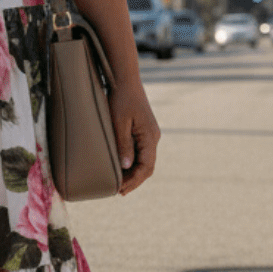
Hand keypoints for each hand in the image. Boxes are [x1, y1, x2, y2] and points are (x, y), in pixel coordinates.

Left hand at [110, 79, 159, 195]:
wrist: (125, 79)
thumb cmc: (120, 99)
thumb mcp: (119, 123)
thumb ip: (123, 145)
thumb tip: (126, 167)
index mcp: (150, 137)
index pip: (146, 167)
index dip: (134, 181)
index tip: (120, 190)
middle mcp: (153, 137)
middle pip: (147, 166)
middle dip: (134, 181)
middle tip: (118, 191)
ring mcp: (150, 134)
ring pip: (145, 160)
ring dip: (133, 173)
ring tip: (119, 184)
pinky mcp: (144, 130)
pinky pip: (141, 151)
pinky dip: (133, 163)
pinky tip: (122, 167)